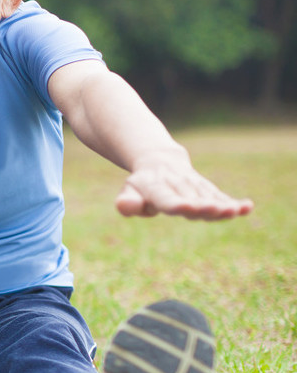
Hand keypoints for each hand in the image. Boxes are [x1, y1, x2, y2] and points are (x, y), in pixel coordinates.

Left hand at [115, 155, 253, 220]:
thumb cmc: (141, 185)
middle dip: (203, 206)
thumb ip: (128, 203)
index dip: (177, 204)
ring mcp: (194, 186)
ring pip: (209, 198)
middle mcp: (178, 185)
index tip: (187, 207)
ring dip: (222, 205)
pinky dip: (234, 203)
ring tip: (234, 211)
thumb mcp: (129, 192)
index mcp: (157, 188)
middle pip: (193, 200)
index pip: (167, 199)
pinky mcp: (207, 189)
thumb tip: (124, 206)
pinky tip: (248, 207)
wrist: (160, 161)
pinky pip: (221, 196)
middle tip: (215, 210)